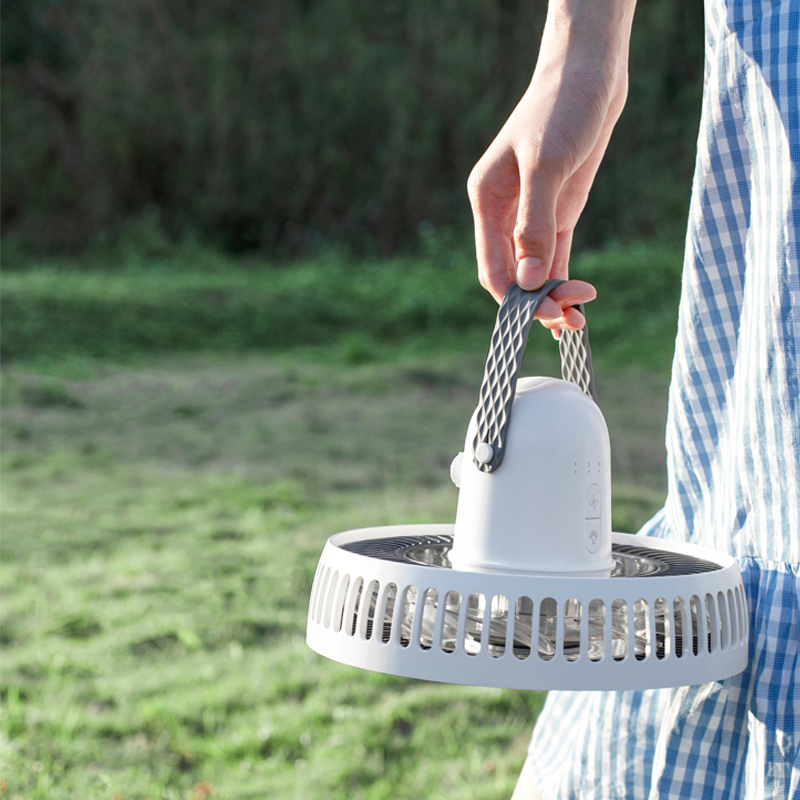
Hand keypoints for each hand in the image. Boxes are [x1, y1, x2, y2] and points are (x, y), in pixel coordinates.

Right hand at [467, 0, 635, 332]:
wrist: (590, 73)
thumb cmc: (561, 108)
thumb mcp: (546, 164)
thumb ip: (533, 224)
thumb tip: (527, 281)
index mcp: (487, 202)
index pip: (492, 268)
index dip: (513, 298)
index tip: (541, 314)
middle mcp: (504, 215)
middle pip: (514, 276)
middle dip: (537, 302)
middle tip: (569, 319)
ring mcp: (531, 216)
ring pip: (534, 272)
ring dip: (553, 297)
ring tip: (579, 317)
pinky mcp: (558, 212)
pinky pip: (555, 258)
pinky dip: (563, 280)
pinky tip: (578, 299)